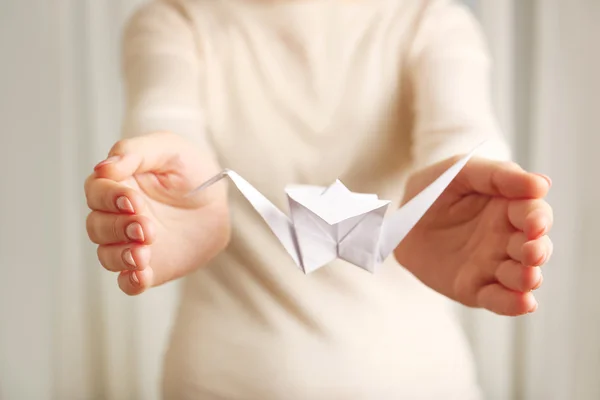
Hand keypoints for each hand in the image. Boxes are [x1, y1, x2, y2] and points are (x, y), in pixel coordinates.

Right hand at [84, 132, 229, 294]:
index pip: (96, 192)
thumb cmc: (189, 168)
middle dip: (118, 228)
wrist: (218, 200)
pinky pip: (128, 281)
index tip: (133, 201)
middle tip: (146, 227)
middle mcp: (116, 216)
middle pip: (98, 226)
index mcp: (116, 184)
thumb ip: (135, 152)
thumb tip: (104, 167)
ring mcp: (130, 243)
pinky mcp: (148, 266)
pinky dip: (130, 281)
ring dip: (120, 256)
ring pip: (107, 255)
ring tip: (143, 253)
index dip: (110, 198)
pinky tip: (140, 276)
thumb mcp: (168, 148)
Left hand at [394, 157, 552, 315]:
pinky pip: (498, 299)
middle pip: (535, 246)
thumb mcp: (460, 171)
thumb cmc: (435, 189)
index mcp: (509, 207)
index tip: (535, 223)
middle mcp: (507, 238)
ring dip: (528, 277)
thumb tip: (541, 184)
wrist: (399, 221)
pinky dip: (513, 303)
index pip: (533, 212)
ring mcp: (492, 265)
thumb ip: (497, 175)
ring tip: (527, 277)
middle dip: (538, 250)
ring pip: (521, 275)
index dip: (538, 218)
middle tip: (532, 251)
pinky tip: (523, 302)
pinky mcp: (475, 288)